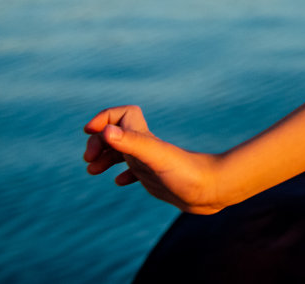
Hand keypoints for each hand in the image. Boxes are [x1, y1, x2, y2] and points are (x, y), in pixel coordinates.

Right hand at [82, 105, 227, 213]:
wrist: (215, 190)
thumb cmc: (188, 173)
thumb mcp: (156, 157)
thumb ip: (133, 141)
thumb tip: (105, 130)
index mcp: (145, 139)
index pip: (122, 115)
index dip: (104, 118)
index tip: (89, 131)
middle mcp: (147, 148)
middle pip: (117, 134)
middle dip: (98, 142)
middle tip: (89, 160)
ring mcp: (151, 163)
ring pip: (124, 153)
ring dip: (105, 157)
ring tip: (93, 170)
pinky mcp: (157, 178)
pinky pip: (136, 172)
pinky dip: (124, 174)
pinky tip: (121, 182)